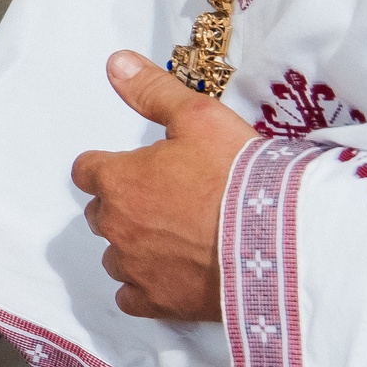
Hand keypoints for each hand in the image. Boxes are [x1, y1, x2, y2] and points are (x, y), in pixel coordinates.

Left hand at [70, 49, 257, 321]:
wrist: (278, 242)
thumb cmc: (238, 176)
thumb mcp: (199, 117)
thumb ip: (152, 91)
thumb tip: (116, 64)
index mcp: (119, 179)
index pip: (88, 170)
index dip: (109, 166)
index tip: (136, 167)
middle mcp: (116, 225)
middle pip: (101, 212)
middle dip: (123, 204)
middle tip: (167, 199)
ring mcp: (134, 267)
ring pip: (115, 255)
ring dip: (134, 245)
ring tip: (174, 237)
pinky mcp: (157, 302)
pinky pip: (131, 297)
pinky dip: (144, 287)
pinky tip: (171, 275)